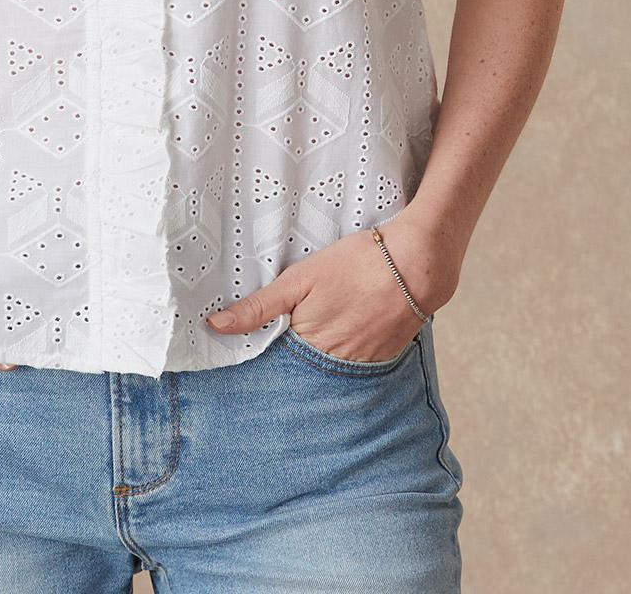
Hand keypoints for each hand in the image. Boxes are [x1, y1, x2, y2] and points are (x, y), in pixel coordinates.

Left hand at [203, 211, 458, 361]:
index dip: (264, 352)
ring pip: (329, 365)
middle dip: (292, 356)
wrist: (415, 265)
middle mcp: (332, 362)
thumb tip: (215, 326)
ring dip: (321, 354)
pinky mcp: (381, 357)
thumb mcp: (299, 279)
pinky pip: (355, 362)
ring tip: (324, 327)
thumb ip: (259, 307)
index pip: (275, 360)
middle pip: (302, 365)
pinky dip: (348, 350)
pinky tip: (349, 328)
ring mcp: (359, 362)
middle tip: (290, 335)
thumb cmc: (355, 264)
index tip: (248, 354)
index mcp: (307, 343)